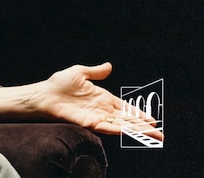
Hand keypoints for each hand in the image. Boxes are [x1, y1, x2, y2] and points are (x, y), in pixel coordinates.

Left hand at [38, 62, 162, 140]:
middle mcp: (101, 109)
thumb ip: (96, 71)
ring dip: (136, 131)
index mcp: (102, 97)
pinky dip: (119, 130)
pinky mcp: (89, 123)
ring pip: (121, 126)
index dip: (138, 114)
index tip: (152, 120)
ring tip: (152, 136)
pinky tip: (130, 132)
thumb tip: (109, 65)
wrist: (44, 94)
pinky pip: (107, 127)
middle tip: (159, 134)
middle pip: (127, 120)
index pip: (125, 108)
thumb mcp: (80, 72)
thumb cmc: (59, 84)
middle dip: (143, 127)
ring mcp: (96, 117)